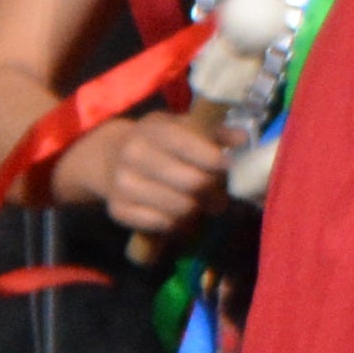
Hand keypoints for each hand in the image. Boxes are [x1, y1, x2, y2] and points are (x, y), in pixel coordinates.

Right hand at [66, 109, 235, 247]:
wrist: (110, 156)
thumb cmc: (158, 141)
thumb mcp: (183, 127)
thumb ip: (214, 133)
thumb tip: (242, 139)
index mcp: (154, 130)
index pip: (194, 149)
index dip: (218, 162)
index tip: (228, 167)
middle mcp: (134, 155)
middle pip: (194, 183)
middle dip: (214, 192)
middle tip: (219, 196)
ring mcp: (123, 184)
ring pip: (180, 209)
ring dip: (197, 211)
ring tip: (200, 204)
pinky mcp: (118, 210)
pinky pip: (162, 225)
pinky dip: (177, 224)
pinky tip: (179, 215)